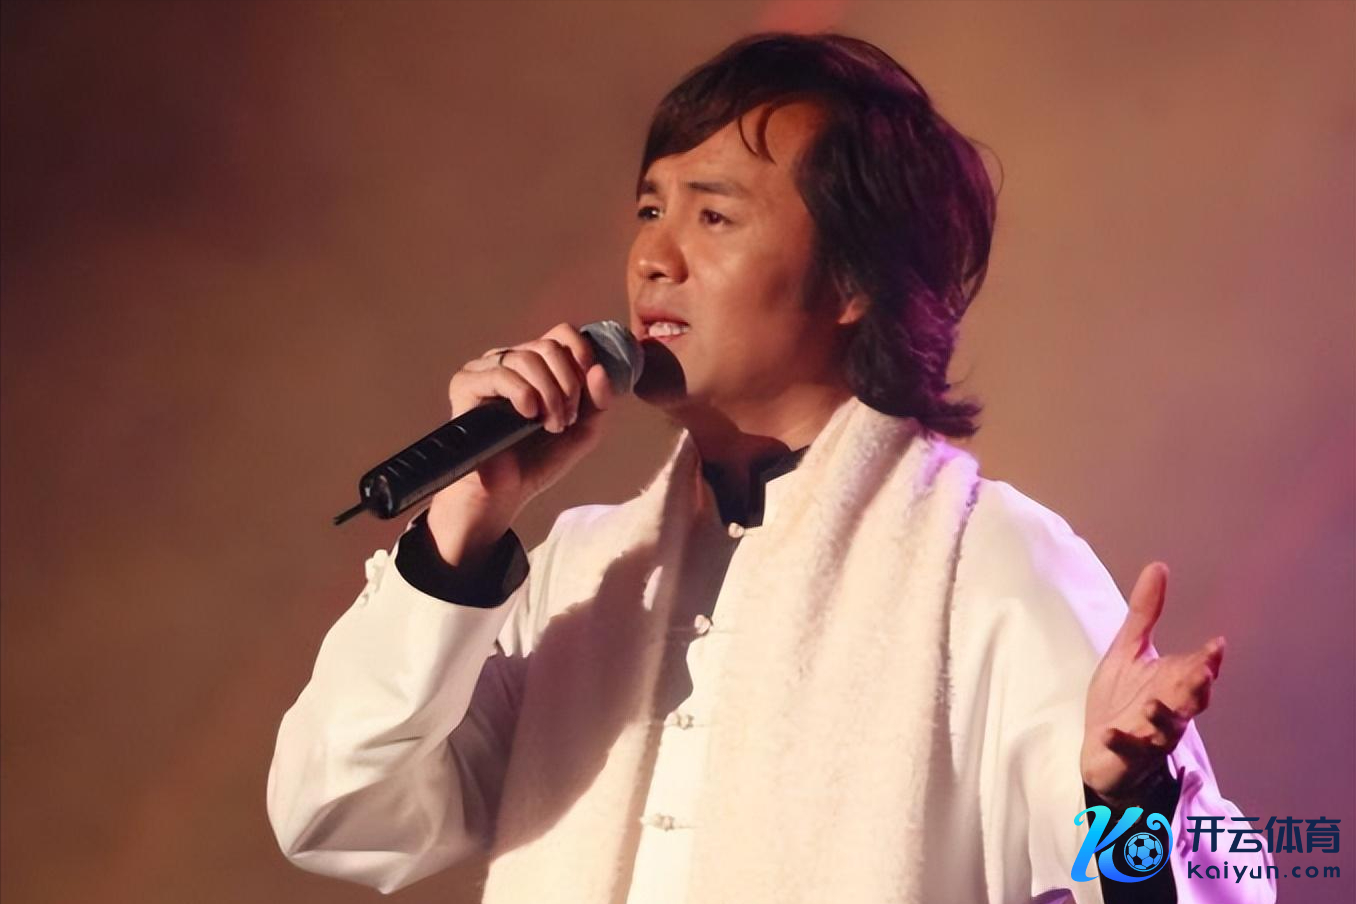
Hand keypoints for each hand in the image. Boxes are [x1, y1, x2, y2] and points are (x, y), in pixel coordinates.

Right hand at [426, 322, 616, 564]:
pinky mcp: (465, 384)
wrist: (505, 494)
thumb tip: (598, 369)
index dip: (581, 353)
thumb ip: (599, 401)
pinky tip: (527, 416)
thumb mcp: (582, 430)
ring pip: (527, 358)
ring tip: (551, 426)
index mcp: (535, 364)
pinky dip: (523, 394)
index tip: (589, 385)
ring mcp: (485, 370)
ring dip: (550, 394)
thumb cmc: (538, 461)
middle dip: (569, 384)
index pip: (561, 334)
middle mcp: (509, 360)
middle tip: (566, 419)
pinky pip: (500, 373)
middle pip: (549, 346)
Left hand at [1081, 562, 1224, 803]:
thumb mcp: (1129, 650)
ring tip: (1155, 705)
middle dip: (1196, 688)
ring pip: (1165, 729)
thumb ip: (1145, 613)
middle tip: (1203, 674)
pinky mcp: (1127, 754)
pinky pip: (1127, 750)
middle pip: (1190, 701)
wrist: (1103, 751)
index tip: (1216, 646)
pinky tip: (1109, 733)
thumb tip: (1158, 566)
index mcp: (1173, 685)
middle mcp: (1170, 711)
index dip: (1207, 661)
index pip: (1197, 671)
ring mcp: (1150, 735)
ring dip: (1163, 718)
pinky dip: (1121, 742)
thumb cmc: (1123, 698)